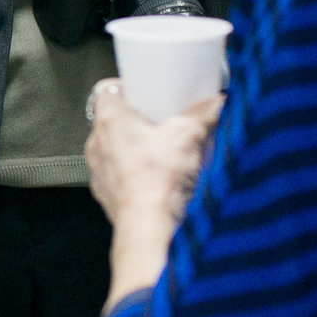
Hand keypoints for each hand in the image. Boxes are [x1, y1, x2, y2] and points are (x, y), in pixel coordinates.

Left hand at [85, 84, 220, 230]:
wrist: (151, 229)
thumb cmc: (159, 182)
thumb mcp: (189, 135)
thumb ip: (205, 113)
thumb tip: (218, 102)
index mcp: (110, 120)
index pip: (107, 90)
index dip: (126, 87)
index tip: (146, 90)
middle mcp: (98, 144)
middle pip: (113, 121)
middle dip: (138, 121)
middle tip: (163, 122)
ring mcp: (100, 172)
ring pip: (115, 151)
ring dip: (137, 150)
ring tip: (165, 153)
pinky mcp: (108, 195)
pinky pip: (120, 177)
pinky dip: (137, 175)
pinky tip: (161, 180)